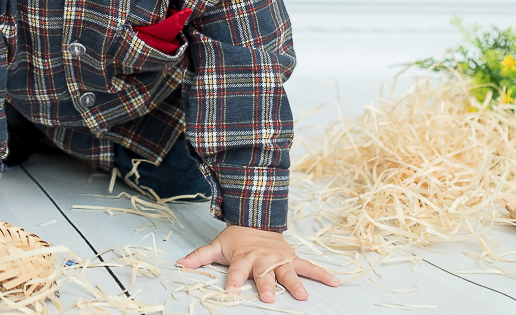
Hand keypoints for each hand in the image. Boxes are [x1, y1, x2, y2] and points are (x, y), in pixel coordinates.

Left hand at [177, 224, 339, 302]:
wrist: (256, 219)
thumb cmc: (236, 239)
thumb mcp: (217, 246)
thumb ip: (200, 257)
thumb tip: (180, 264)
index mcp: (243, 258)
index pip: (237, 271)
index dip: (233, 280)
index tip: (232, 291)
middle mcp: (262, 260)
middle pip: (264, 274)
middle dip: (266, 285)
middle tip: (268, 297)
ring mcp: (279, 259)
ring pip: (287, 272)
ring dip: (295, 283)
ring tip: (303, 296)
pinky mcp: (292, 258)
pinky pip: (309, 266)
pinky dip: (322, 274)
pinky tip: (335, 282)